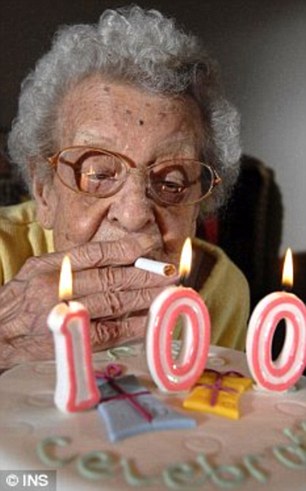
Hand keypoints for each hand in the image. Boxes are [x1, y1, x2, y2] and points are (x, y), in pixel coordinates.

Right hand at [0, 234, 175, 367]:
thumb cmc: (20, 297)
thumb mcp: (37, 267)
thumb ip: (71, 261)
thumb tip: (114, 256)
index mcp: (51, 267)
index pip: (95, 253)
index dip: (126, 247)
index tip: (149, 243)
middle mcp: (58, 289)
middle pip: (111, 278)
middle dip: (145, 275)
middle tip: (170, 272)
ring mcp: (66, 315)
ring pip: (114, 303)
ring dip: (146, 298)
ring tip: (169, 292)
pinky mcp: (72, 339)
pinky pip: (109, 331)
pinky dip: (133, 325)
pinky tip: (152, 319)